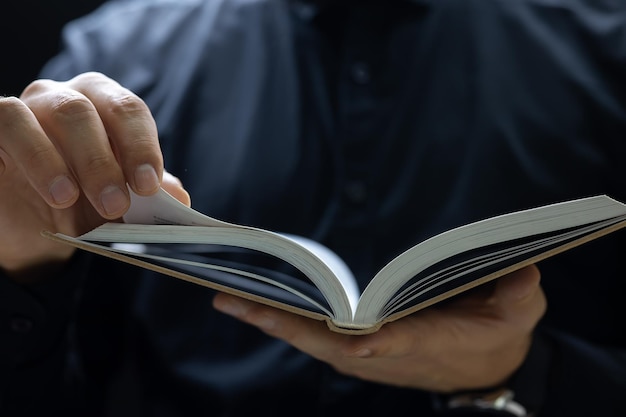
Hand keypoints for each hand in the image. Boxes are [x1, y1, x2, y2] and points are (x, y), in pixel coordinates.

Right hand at [0, 72, 184, 279]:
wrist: (34, 226)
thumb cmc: (85, 204)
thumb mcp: (120, 203)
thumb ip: (149, 197)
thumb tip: (180, 198)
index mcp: (106, 106)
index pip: (128, 111)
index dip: (141, 146)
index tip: (148, 186)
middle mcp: (66, 98)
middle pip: (88, 110)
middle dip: (104, 160)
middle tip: (115, 204)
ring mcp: (26, 110)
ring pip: (52, 112)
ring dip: (66, 160)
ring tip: (71, 200)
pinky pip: (7, 124)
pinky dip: (33, 157)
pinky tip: (50, 192)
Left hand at [213, 264, 545, 392]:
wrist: (482, 369)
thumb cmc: (497, 335)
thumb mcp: (520, 314)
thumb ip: (520, 295)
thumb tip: (523, 271)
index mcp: (429, 342)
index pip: (396, 341)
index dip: (372, 340)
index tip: (349, 334)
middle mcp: (389, 354)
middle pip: (331, 343)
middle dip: (286, 324)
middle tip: (236, 300)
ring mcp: (370, 357)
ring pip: (315, 343)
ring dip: (273, 323)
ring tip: (231, 299)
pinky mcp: (360, 354)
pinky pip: (315, 341)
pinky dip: (285, 326)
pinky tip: (257, 308)